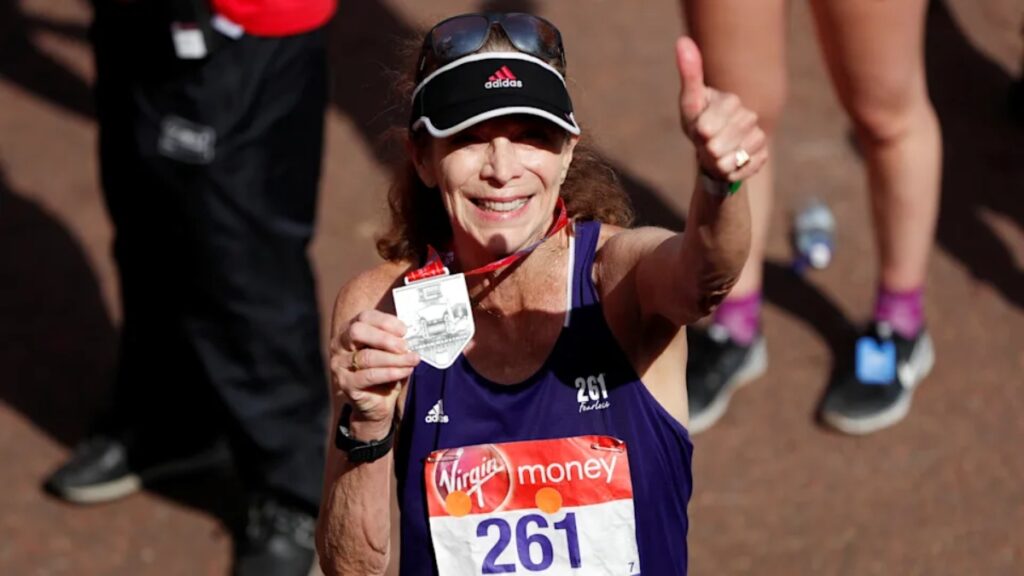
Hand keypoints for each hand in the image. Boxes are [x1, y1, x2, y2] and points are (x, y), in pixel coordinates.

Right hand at [329, 310, 419, 432]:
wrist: (377, 403)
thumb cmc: (385, 372)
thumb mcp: (390, 351)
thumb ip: (396, 339)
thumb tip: (414, 332)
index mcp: (350, 330)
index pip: (365, 317)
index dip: (386, 322)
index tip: (404, 330)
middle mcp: (340, 345)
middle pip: (358, 331)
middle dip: (385, 338)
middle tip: (405, 346)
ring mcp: (340, 365)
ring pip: (367, 356)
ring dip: (394, 358)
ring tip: (412, 360)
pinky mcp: (345, 384)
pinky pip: (369, 376)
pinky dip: (390, 373)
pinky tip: (404, 371)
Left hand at [676, 37, 766, 182]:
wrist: (710, 154)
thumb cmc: (698, 124)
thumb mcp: (690, 103)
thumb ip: (690, 74)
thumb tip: (682, 41)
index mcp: (730, 101)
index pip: (722, 112)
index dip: (707, 126)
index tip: (699, 131)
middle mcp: (748, 116)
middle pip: (729, 135)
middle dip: (711, 146)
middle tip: (705, 147)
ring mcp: (757, 136)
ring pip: (741, 152)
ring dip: (721, 160)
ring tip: (714, 158)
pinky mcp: (762, 155)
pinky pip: (749, 166)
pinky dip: (733, 172)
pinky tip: (726, 168)